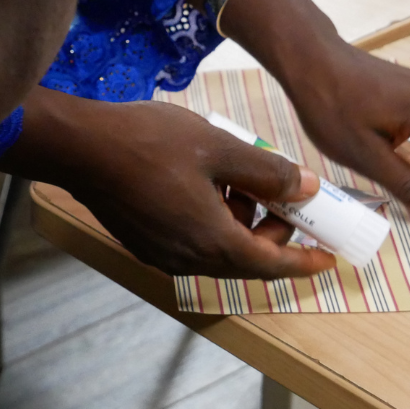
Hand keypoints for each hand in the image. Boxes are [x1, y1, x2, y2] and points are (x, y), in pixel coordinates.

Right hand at [0, 88, 335, 278]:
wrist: (81, 148)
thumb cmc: (150, 143)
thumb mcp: (220, 148)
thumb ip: (268, 173)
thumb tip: (306, 189)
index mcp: (213, 242)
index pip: (272, 265)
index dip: (304, 261)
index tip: (328, 257)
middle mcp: (188, 259)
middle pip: (246, 260)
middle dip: (273, 235)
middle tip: (286, 198)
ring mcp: (162, 254)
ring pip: (218, 250)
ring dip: (240, 224)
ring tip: (241, 178)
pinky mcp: (144, 242)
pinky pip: (193, 242)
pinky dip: (213, 223)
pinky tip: (208, 185)